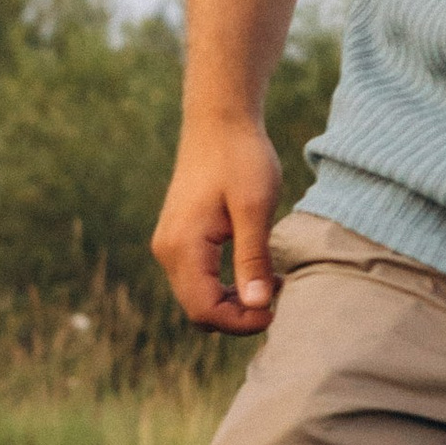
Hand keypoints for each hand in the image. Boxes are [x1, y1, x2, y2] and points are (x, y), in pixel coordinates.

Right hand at [151, 120, 282, 332]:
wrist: (219, 122)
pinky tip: (254, 271)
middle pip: (198, 310)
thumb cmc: (241, 159)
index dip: (241, 322)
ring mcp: (169, 245)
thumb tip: (258, 306)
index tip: (277, 308)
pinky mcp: (178, 239)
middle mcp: (167, 251)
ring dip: (233, 303)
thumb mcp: (255, 209)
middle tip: (277, 295)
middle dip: (237, 316)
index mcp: (182, 246)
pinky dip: (224, 287)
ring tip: (271, 282)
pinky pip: (197, 280)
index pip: (204, 310)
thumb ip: (253, 259)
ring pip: (197, 298)